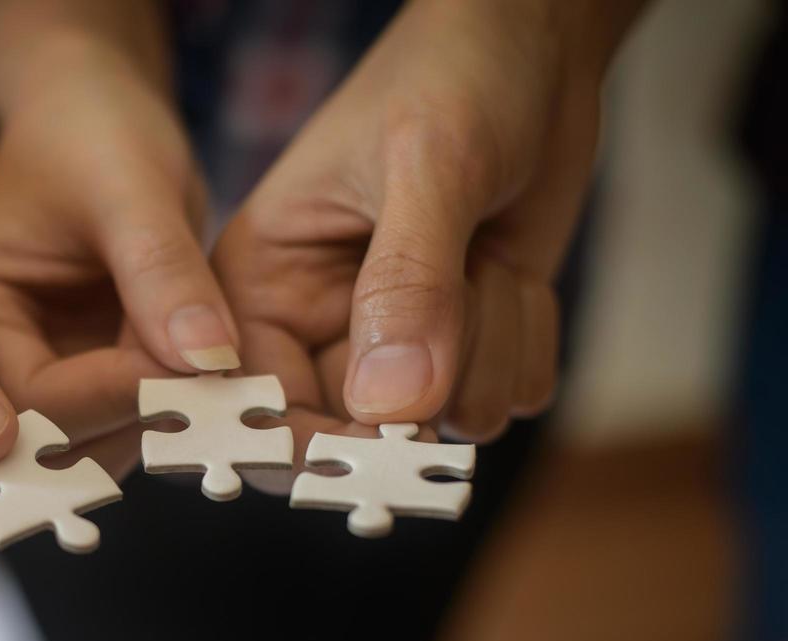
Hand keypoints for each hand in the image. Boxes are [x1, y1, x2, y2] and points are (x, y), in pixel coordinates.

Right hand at [0, 36, 239, 468]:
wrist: (97, 117)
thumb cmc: (92, 129)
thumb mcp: (129, 182)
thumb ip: (161, 270)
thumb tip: (208, 360)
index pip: (25, 392)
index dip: (113, 393)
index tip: (195, 372)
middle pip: (51, 440)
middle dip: (139, 421)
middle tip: (227, 400)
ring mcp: (25, 383)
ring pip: (93, 447)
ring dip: (161, 428)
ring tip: (229, 394)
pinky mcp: (76, 389)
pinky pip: (122, 427)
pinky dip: (171, 417)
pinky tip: (219, 394)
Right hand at [214, 0, 612, 446]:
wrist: (537, 52)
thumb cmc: (455, 78)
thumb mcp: (427, 166)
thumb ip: (406, 284)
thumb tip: (390, 405)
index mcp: (259, 284)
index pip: (251, 400)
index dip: (300, 437)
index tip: (375, 440)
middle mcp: (317, 327)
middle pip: (351, 431)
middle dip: (425, 381)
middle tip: (461, 302)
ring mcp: (393, 347)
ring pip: (443, 421)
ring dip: (490, 347)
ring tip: (486, 257)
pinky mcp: (462, 350)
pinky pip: (503, 400)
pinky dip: (526, 342)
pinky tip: (513, 271)